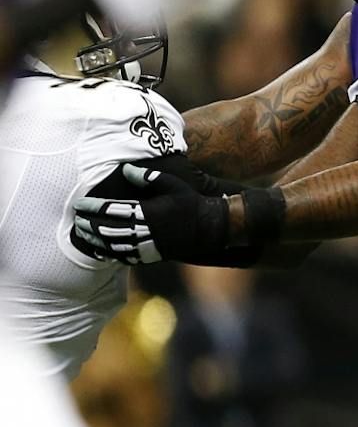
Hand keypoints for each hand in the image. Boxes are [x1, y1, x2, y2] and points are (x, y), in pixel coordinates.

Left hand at [71, 160, 230, 264]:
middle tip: (77, 220)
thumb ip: (148, 177)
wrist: (211, 229)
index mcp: (147, 211)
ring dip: (96, 240)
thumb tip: (125, 169)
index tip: (79, 204)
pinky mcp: (153, 255)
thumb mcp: (173, 184)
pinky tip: (101, 251)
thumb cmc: (191, 203)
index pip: (111, 209)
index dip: (92, 207)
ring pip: (114, 244)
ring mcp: (149, 245)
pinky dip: (110, 254)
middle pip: (108, 228)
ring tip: (84, 234)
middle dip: (89, 224)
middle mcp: (145, 230)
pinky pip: (126, 257)